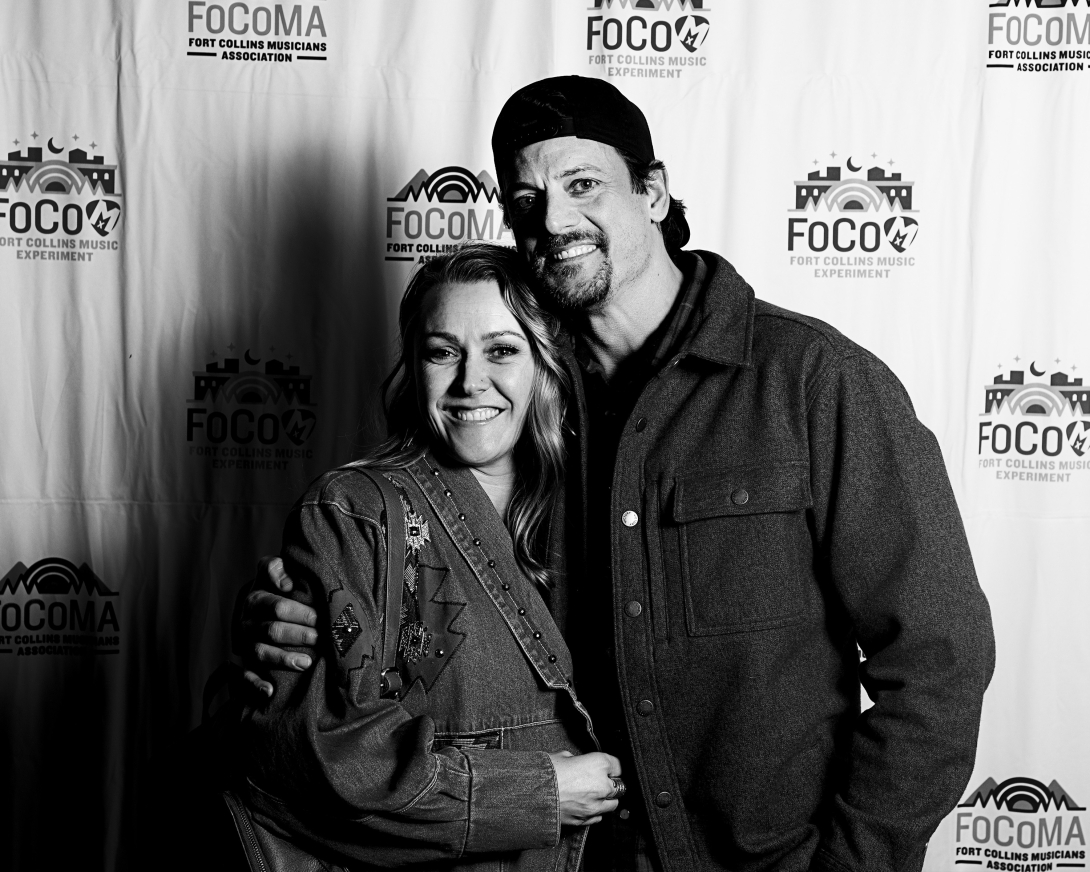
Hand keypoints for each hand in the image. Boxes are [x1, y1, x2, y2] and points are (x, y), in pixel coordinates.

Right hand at [241, 556, 318, 696]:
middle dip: (298, 635)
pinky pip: (244, 676)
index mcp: (256, 599)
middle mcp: (247, 622)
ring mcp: (245, 642)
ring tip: (307, 662)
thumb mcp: (274, 569)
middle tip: (321, 638)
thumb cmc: (280, 584)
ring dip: (283, 659)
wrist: (264, 601)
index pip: (276, 606)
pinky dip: (254, 685)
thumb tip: (286, 584)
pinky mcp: (244, 661)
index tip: (319, 617)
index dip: (299, 612)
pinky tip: (269, 692)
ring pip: (260, 652)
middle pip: (271, 630)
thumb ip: (276, 568)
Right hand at [549, 751, 622, 825]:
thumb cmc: (544, 772)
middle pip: (619, 787)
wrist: (531, 795)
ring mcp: (594, 806)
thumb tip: (576, 763)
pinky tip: (584, 806)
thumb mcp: (561, 756)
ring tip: (592, 795)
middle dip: (610, 784)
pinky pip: (598, 817)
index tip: (605, 766)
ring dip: (605, 799)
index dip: (610, 766)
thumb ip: (575, 760)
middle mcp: (601, 786)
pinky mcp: (584, 820)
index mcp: (598, 764)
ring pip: (612, 804)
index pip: (617, 765)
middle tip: (598, 780)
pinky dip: (594, 812)